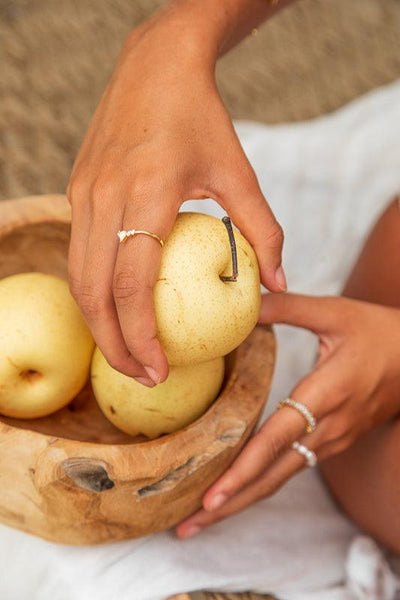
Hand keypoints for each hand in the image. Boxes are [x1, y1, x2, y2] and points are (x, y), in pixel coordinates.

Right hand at [66, 11, 284, 385]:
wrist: (154, 67)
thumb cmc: (201, 119)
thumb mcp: (239, 171)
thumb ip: (262, 229)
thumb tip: (278, 283)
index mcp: (147, 193)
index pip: (132, 284)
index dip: (140, 335)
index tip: (159, 369)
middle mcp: (105, 196)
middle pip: (93, 292)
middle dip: (113, 344)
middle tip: (142, 375)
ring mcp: (83, 193)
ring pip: (77, 277)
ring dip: (98, 323)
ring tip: (127, 353)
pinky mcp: (76, 190)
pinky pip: (78, 253)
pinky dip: (93, 290)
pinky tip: (117, 307)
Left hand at [176, 293, 399, 537]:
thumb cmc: (379, 333)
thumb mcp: (335, 312)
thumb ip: (288, 308)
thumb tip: (244, 305)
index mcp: (326, 393)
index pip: (276, 438)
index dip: (242, 468)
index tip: (210, 495)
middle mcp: (329, 427)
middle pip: (273, 475)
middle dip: (230, 503)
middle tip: (188, 527)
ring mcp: (333, 439)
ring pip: (281, 477)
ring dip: (242, 499)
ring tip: (202, 519)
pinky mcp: (333, 441)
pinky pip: (292, 468)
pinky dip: (261, 483)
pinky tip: (237, 490)